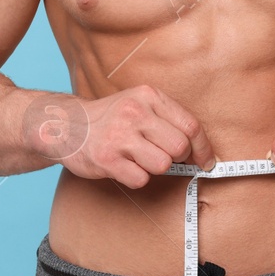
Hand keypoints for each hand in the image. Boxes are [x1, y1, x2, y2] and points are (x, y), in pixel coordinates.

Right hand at [47, 85, 216, 188]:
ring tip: (139, 158)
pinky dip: (136, 177)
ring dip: (154, 167)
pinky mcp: (107, 159)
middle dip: (177, 158)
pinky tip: (124, 165)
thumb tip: (202, 151)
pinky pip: (140, 179)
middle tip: (164, 156)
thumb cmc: (112, 118)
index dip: (203, 148)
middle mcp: (135, 113)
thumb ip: (169, 120)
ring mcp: (120, 136)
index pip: (190, 125)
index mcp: (148, 96)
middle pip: (179, 147)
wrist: (68, 125)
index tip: (207, 161)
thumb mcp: (140, 104)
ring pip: (162, 165)